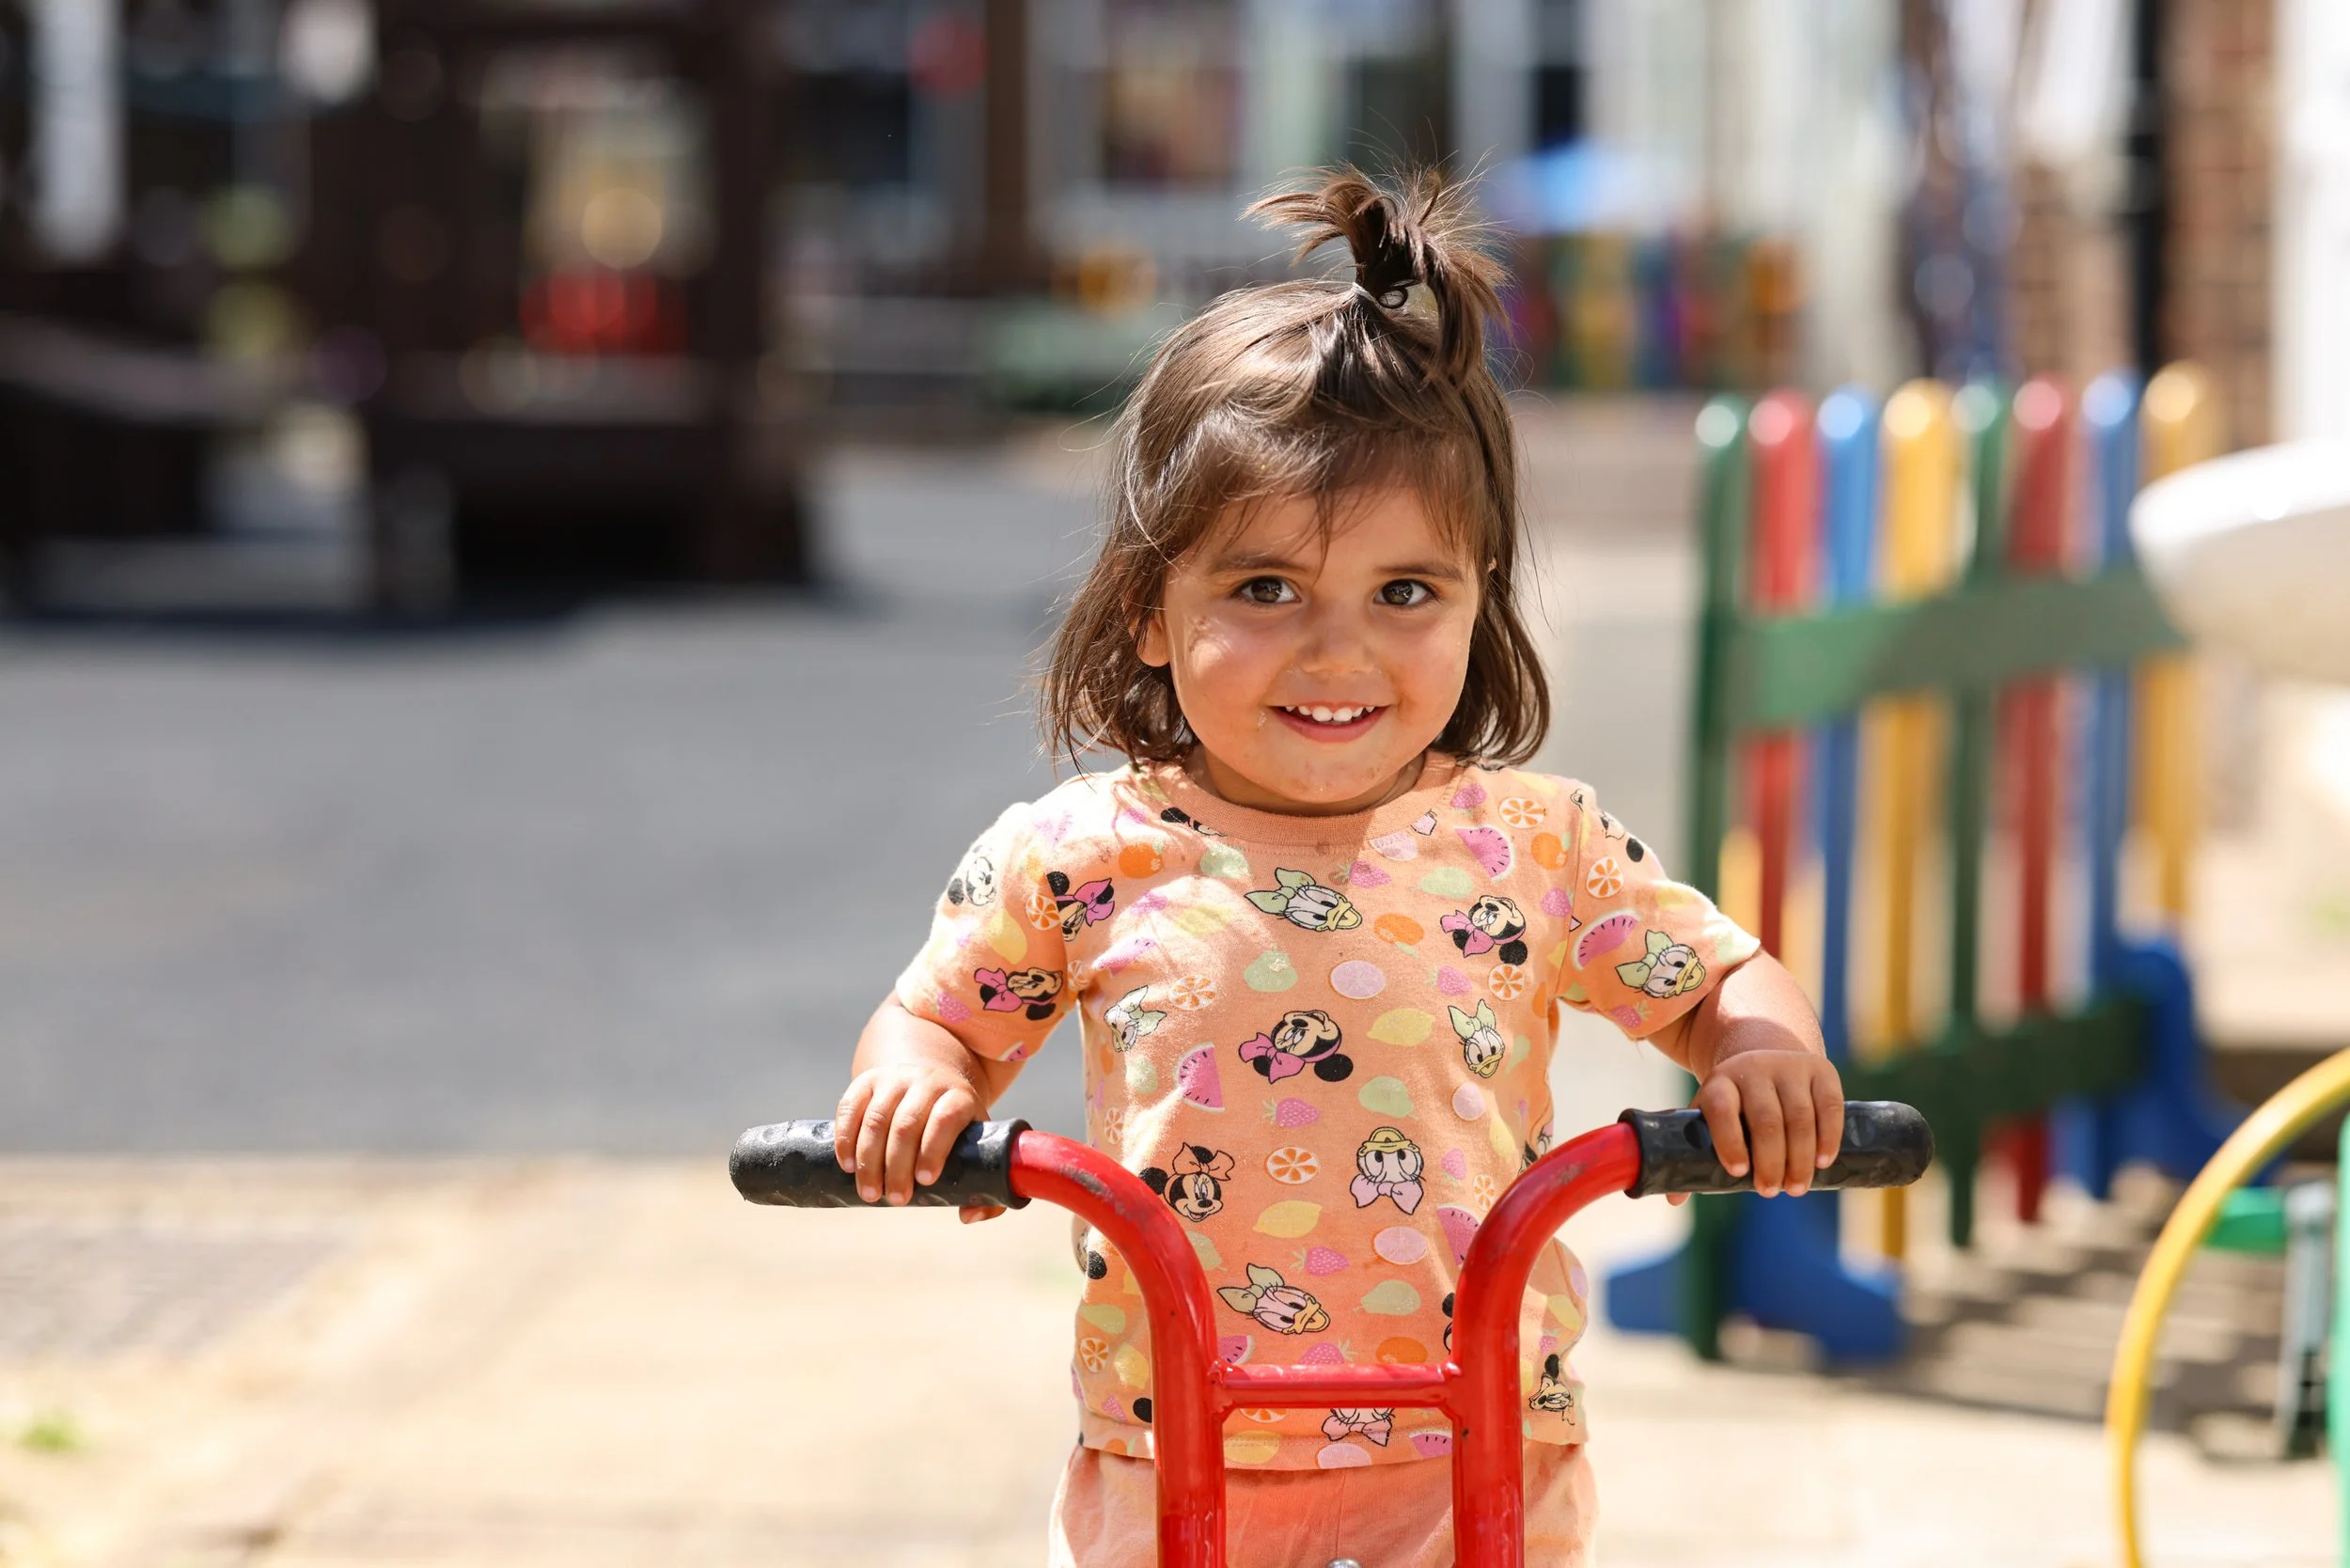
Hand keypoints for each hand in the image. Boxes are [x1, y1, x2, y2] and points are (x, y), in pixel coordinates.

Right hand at [833, 1062, 999, 1220]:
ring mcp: (893, 1079)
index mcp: (958, 1097)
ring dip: (869, 1160)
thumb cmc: (956, 1127)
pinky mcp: (866, 1081)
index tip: (926, 1180)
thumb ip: (984, 1184)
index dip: (934, 1148)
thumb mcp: (977, 1144)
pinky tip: (848, 1166)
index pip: (946, 1118)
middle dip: (897, 1166)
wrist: (931, 1081)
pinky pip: (850, 1107)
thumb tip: (968, 1216)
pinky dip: (845, 1139)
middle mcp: (926, 1083)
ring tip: (869, 1193)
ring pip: (876, 1118)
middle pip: (906, 1123)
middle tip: (896, 1199)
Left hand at [1676, 1046, 1845, 1203]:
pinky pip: (1830, 1106)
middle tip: (1771, 1191)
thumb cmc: (1736, 1101)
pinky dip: (1828, 1137)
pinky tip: (1823, 1162)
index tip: (1738, 1172)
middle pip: (1766, 1119)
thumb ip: (1695, 1153)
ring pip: (1800, 1116)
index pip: (1721, 1108)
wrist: (1768, 1053)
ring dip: (1800, 1157)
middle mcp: (1754, 1070)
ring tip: (1796, 1187)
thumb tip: (1674, 1199)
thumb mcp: (1711, 1115)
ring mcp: (1790, 1068)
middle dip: (1770, 1160)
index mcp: (1721, 1082)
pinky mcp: (1822, 1072)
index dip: (1729, 1140)